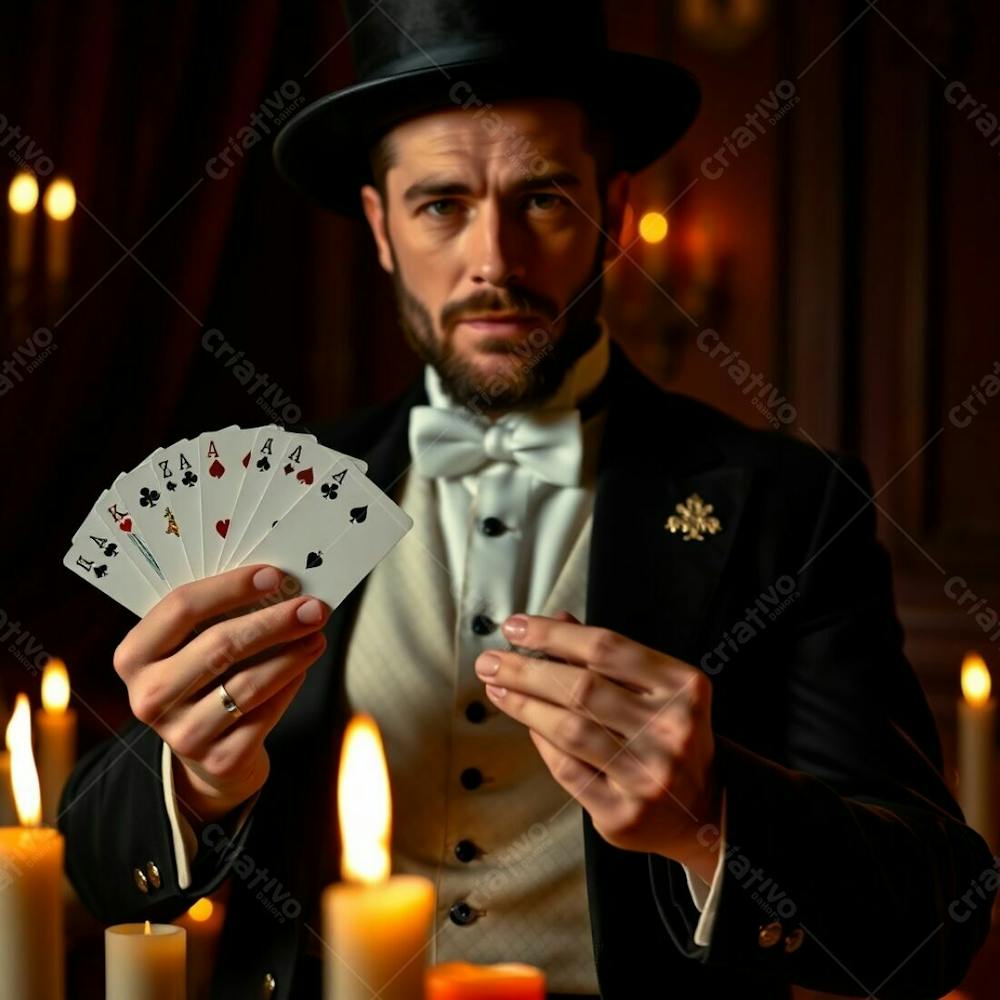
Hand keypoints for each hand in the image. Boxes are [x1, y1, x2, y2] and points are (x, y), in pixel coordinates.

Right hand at [113, 565, 329, 828]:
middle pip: (220, 645)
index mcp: (134, 656)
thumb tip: (277, 582)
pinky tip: (303, 667)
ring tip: (316, 635)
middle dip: (273, 621)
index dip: (231, 588)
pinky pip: (265, 713)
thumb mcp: (189, 647)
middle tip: (312, 607)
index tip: (274, 575)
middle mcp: (149, 697)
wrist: (205, 752)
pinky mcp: (218, 759)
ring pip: (248, 682)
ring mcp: (181, 733)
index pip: (181, 608)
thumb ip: (216, 615)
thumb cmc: (201, 678)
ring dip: (291, 654)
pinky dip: (289, 686)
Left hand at [475, 612, 720, 877]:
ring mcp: (648, 774)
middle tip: (491, 661)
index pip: (606, 648)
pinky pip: (567, 769)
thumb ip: (606, 654)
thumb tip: (554, 623)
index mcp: (683, 687)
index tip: (516, 627)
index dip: (554, 635)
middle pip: (581, 688)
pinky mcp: (624, 813)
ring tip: (497, 689)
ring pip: (569, 729)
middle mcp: (670, 730)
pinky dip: (542, 744)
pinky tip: (526, 726)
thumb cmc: (668, 735)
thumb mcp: (655, 687)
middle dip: (526, 670)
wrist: (705, 810)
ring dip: (524, 705)